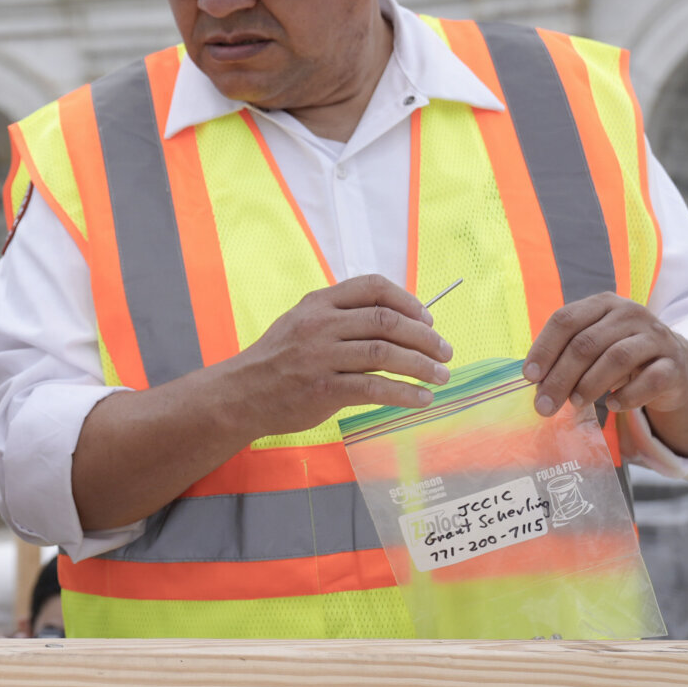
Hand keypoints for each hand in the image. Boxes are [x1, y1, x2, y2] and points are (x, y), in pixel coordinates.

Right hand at [231, 274, 453, 437]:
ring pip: (384, 354)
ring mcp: (320, 356)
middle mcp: (320, 324)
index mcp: (318, 303)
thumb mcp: (302, 324)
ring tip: (441, 376)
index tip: (427, 319)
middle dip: (424, 337)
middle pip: (386, 320)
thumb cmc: (278, 360)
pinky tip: (421, 399)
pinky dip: (404, 394)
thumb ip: (340, 318)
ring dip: (421, 366)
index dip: (408, 301)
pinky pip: (374, 388)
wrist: (241, 393)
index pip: (372, 287)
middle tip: (445, 352)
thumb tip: (395, 323)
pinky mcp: (322, 389)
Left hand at [524, 293, 687, 417]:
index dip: (544, 349)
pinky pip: (650, 380)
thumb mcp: (594, 344)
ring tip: (575, 403)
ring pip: (616, 358)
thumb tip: (537, 382)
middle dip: (560, 377)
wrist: (676, 365)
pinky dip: (628, 396)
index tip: (529, 377)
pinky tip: (613, 404)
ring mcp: (656, 337)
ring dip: (590, 385)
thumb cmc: (621, 354)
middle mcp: (631, 314)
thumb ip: (566, 355)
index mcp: (603, 304)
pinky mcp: (675, 365)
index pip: (565, 320)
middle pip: (586, 343)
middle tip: (544, 404)